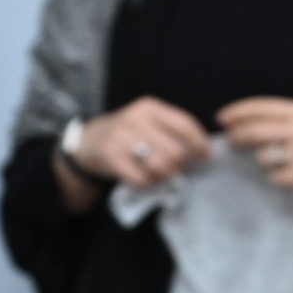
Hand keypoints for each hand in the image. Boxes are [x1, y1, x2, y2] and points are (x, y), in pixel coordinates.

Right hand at [67, 94, 213, 188]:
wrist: (87, 142)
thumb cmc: (126, 135)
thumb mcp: (147, 123)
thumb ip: (172, 132)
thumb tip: (203, 153)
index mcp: (150, 108)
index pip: (185, 124)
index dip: (200, 144)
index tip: (205, 157)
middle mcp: (136, 119)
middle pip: (175, 151)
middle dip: (180, 166)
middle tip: (175, 170)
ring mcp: (122, 138)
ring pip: (161, 166)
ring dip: (164, 176)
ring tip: (159, 175)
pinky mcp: (112, 158)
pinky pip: (142, 179)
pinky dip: (147, 184)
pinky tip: (143, 179)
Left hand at [216, 96, 292, 211]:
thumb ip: (278, 118)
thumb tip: (238, 122)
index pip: (260, 107)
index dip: (237, 112)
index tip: (221, 119)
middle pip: (255, 131)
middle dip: (237, 136)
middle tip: (231, 141)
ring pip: (262, 156)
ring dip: (260, 159)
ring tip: (270, 160)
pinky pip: (274, 177)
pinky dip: (275, 177)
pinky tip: (285, 175)